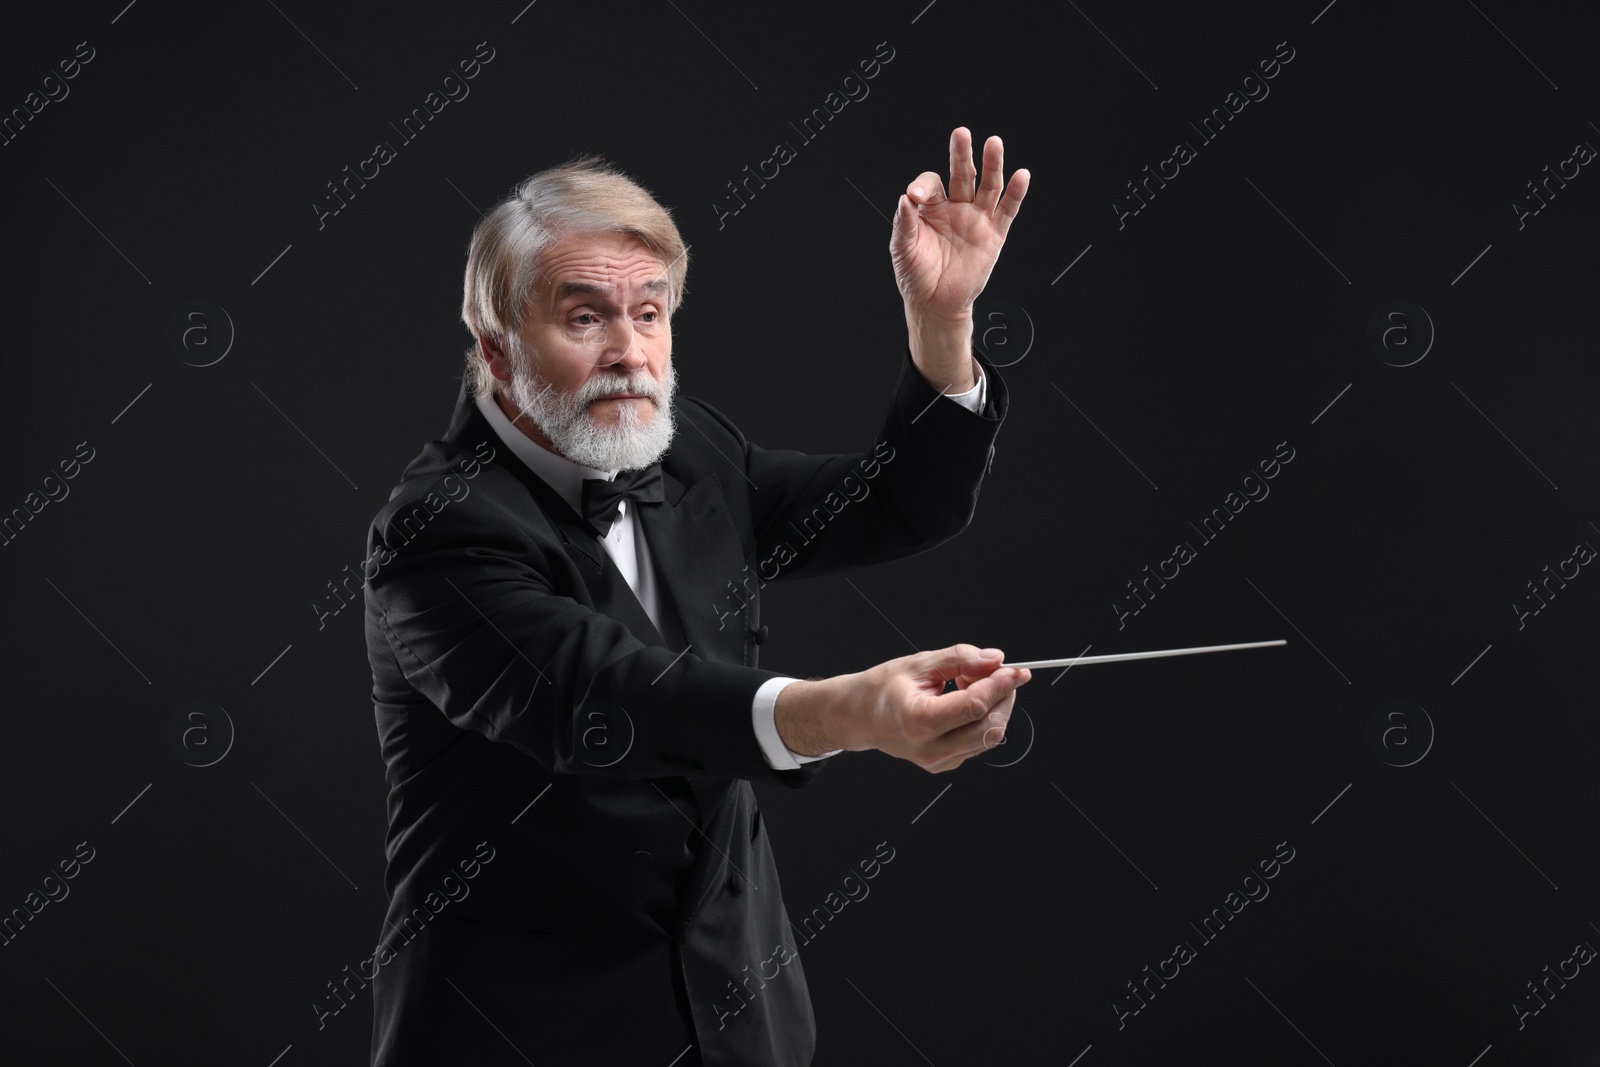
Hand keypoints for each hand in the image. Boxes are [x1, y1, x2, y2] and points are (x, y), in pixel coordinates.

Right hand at [775, 644, 1031, 772]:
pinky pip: (978, 742)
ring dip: (992, 707)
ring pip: (988, 737)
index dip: (1000, 686)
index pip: (974, 706)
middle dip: (1002, 697)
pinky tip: (962, 701)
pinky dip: (981, 719)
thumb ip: (959, 659)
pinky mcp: (945, 764)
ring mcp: (938, 761)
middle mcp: (930, 748)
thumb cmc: (882, 690)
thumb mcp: (919, 664)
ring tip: (968, 684)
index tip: (1017, 670)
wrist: (859, 716)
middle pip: (988, 726)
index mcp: (919, 721)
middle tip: (996, 672)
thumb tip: (994, 660)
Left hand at [890, 128, 1029, 325]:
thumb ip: (904, 223)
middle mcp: (955, 207)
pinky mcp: (994, 235)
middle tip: (961, 134)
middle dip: (961, 154)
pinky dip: (1015, 193)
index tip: (915, 197)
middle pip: (961, 174)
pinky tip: (1021, 176)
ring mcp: (976, 219)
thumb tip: (904, 199)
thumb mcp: (902, 249)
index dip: (923, 186)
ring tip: (994, 143)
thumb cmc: (916, 275)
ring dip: (992, 165)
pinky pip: (1007, 211)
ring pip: (987, 186)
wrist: (936, 304)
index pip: (930, 184)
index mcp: (931, 207)